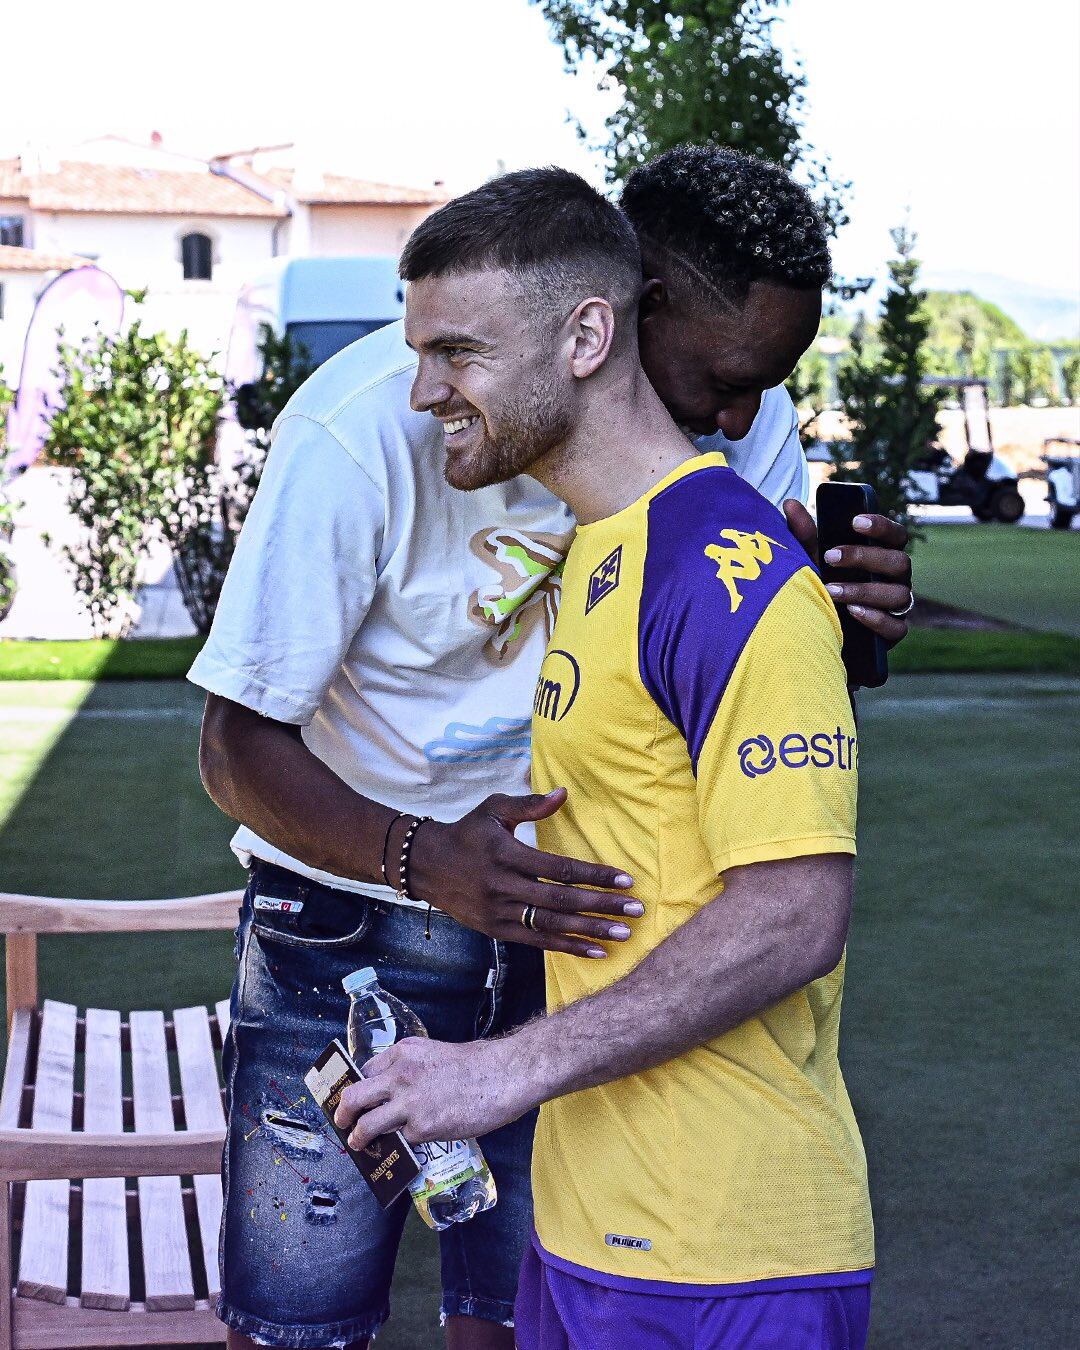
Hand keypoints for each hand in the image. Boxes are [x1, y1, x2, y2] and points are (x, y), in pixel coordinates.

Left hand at [335, 1036, 527, 1147]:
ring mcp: (408, 1104)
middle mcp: (399, 1075)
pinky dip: (398, 1146)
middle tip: (343, 1122)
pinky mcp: (421, 1128)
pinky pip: (401, 1140)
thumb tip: (396, 1089)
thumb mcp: (434, 1053)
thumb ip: (412, 1068)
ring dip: (358, 1138)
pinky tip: (398, 1150)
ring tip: (358, 1144)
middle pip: (354, 1096)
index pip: (365, 1070)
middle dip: (343, 1112)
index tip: (353, 1099)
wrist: (503, 1076)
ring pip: (367, 1125)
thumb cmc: (477, 1064)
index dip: (357, 1087)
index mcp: (403, 1052)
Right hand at [403, 788, 641, 957]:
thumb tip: (564, 793)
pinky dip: (567, 947)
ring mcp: (499, 913)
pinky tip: (594, 952)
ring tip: (622, 935)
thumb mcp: (493, 809)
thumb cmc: (467, 832)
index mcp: (506, 854)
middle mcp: (503, 887)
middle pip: (559, 901)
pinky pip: (536, 942)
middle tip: (635, 910)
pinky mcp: (496, 931)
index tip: (625, 879)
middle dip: (601, 907)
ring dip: (589, 932)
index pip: (558, 869)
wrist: (426, 865)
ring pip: (550, 926)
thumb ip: (530, 805)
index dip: (594, 875)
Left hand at [783, 499, 913, 645]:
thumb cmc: (820, 585)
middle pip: (899, 562)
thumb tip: (790, 503)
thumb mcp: (810, 560)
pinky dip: (875, 619)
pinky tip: (852, 613)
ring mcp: (897, 606)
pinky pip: (896, 627)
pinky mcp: (892, 632)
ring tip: (832, 590)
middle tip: (829, 556)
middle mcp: (896, 578)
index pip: (897, 535)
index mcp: (883, 555)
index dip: (881, 526)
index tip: (854, 521)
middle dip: (864, 557)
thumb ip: (803, 535)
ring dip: (863, 590)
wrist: (817, 630)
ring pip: (898, 595)